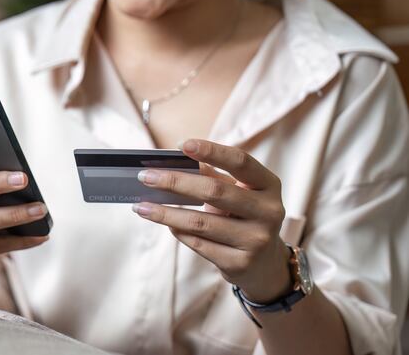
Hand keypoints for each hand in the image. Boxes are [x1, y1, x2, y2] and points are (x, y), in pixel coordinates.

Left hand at [132, 139, 291, 302]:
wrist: (265, 264)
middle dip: (175, 182)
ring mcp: (256, 240)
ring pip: (201, 222)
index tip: (182, 144)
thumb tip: (173, 161)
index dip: (212, 150)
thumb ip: (213, 176)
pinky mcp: (239, 263)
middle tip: (145, 177)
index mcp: (268, 185)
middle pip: (214, 191)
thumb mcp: (239, 193)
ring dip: (165, 213)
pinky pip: (199, 244)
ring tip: (141, 207)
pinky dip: (177, 231)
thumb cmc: (244, 217)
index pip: (240, 162)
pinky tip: (164, 224)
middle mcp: (268, 211)